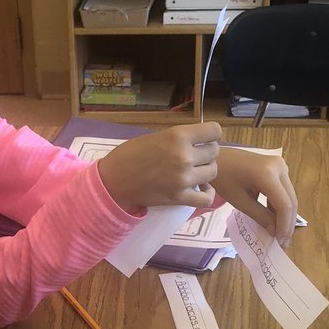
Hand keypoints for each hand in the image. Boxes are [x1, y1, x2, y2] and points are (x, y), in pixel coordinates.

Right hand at [97, 123, 222, 212]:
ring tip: (193, 171)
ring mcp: (183, 178)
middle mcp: (184, 156)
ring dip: (205, 171)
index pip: (215, 131)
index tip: (202, 139)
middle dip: (206, 153)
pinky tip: (200, 188)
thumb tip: (199, 141)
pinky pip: (207, 197)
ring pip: (212, 172)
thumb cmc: (130, 155)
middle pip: (214, 152)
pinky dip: (207, 193)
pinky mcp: (180, 197)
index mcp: (178, 135)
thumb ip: (179, 138)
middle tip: (194, 157)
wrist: (114, 181)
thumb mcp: (157, 136)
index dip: (210, 135)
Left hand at [210, 147, 297, 243]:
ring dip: (285, 216)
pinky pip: (283, 191)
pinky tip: (275, 221)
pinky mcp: (278, 168)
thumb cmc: (223, 179)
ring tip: (280, 235)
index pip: (284, 204)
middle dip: (287, 223)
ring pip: (289, 196)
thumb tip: (274, 233)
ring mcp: (280, 166)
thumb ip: (260, 216)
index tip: (280, 242)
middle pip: (290, 200)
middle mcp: (280, 167)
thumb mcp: (239, 201)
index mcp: (268, 174)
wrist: (217, 159)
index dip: (284, 225)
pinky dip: (279, 206)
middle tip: (283, 243)